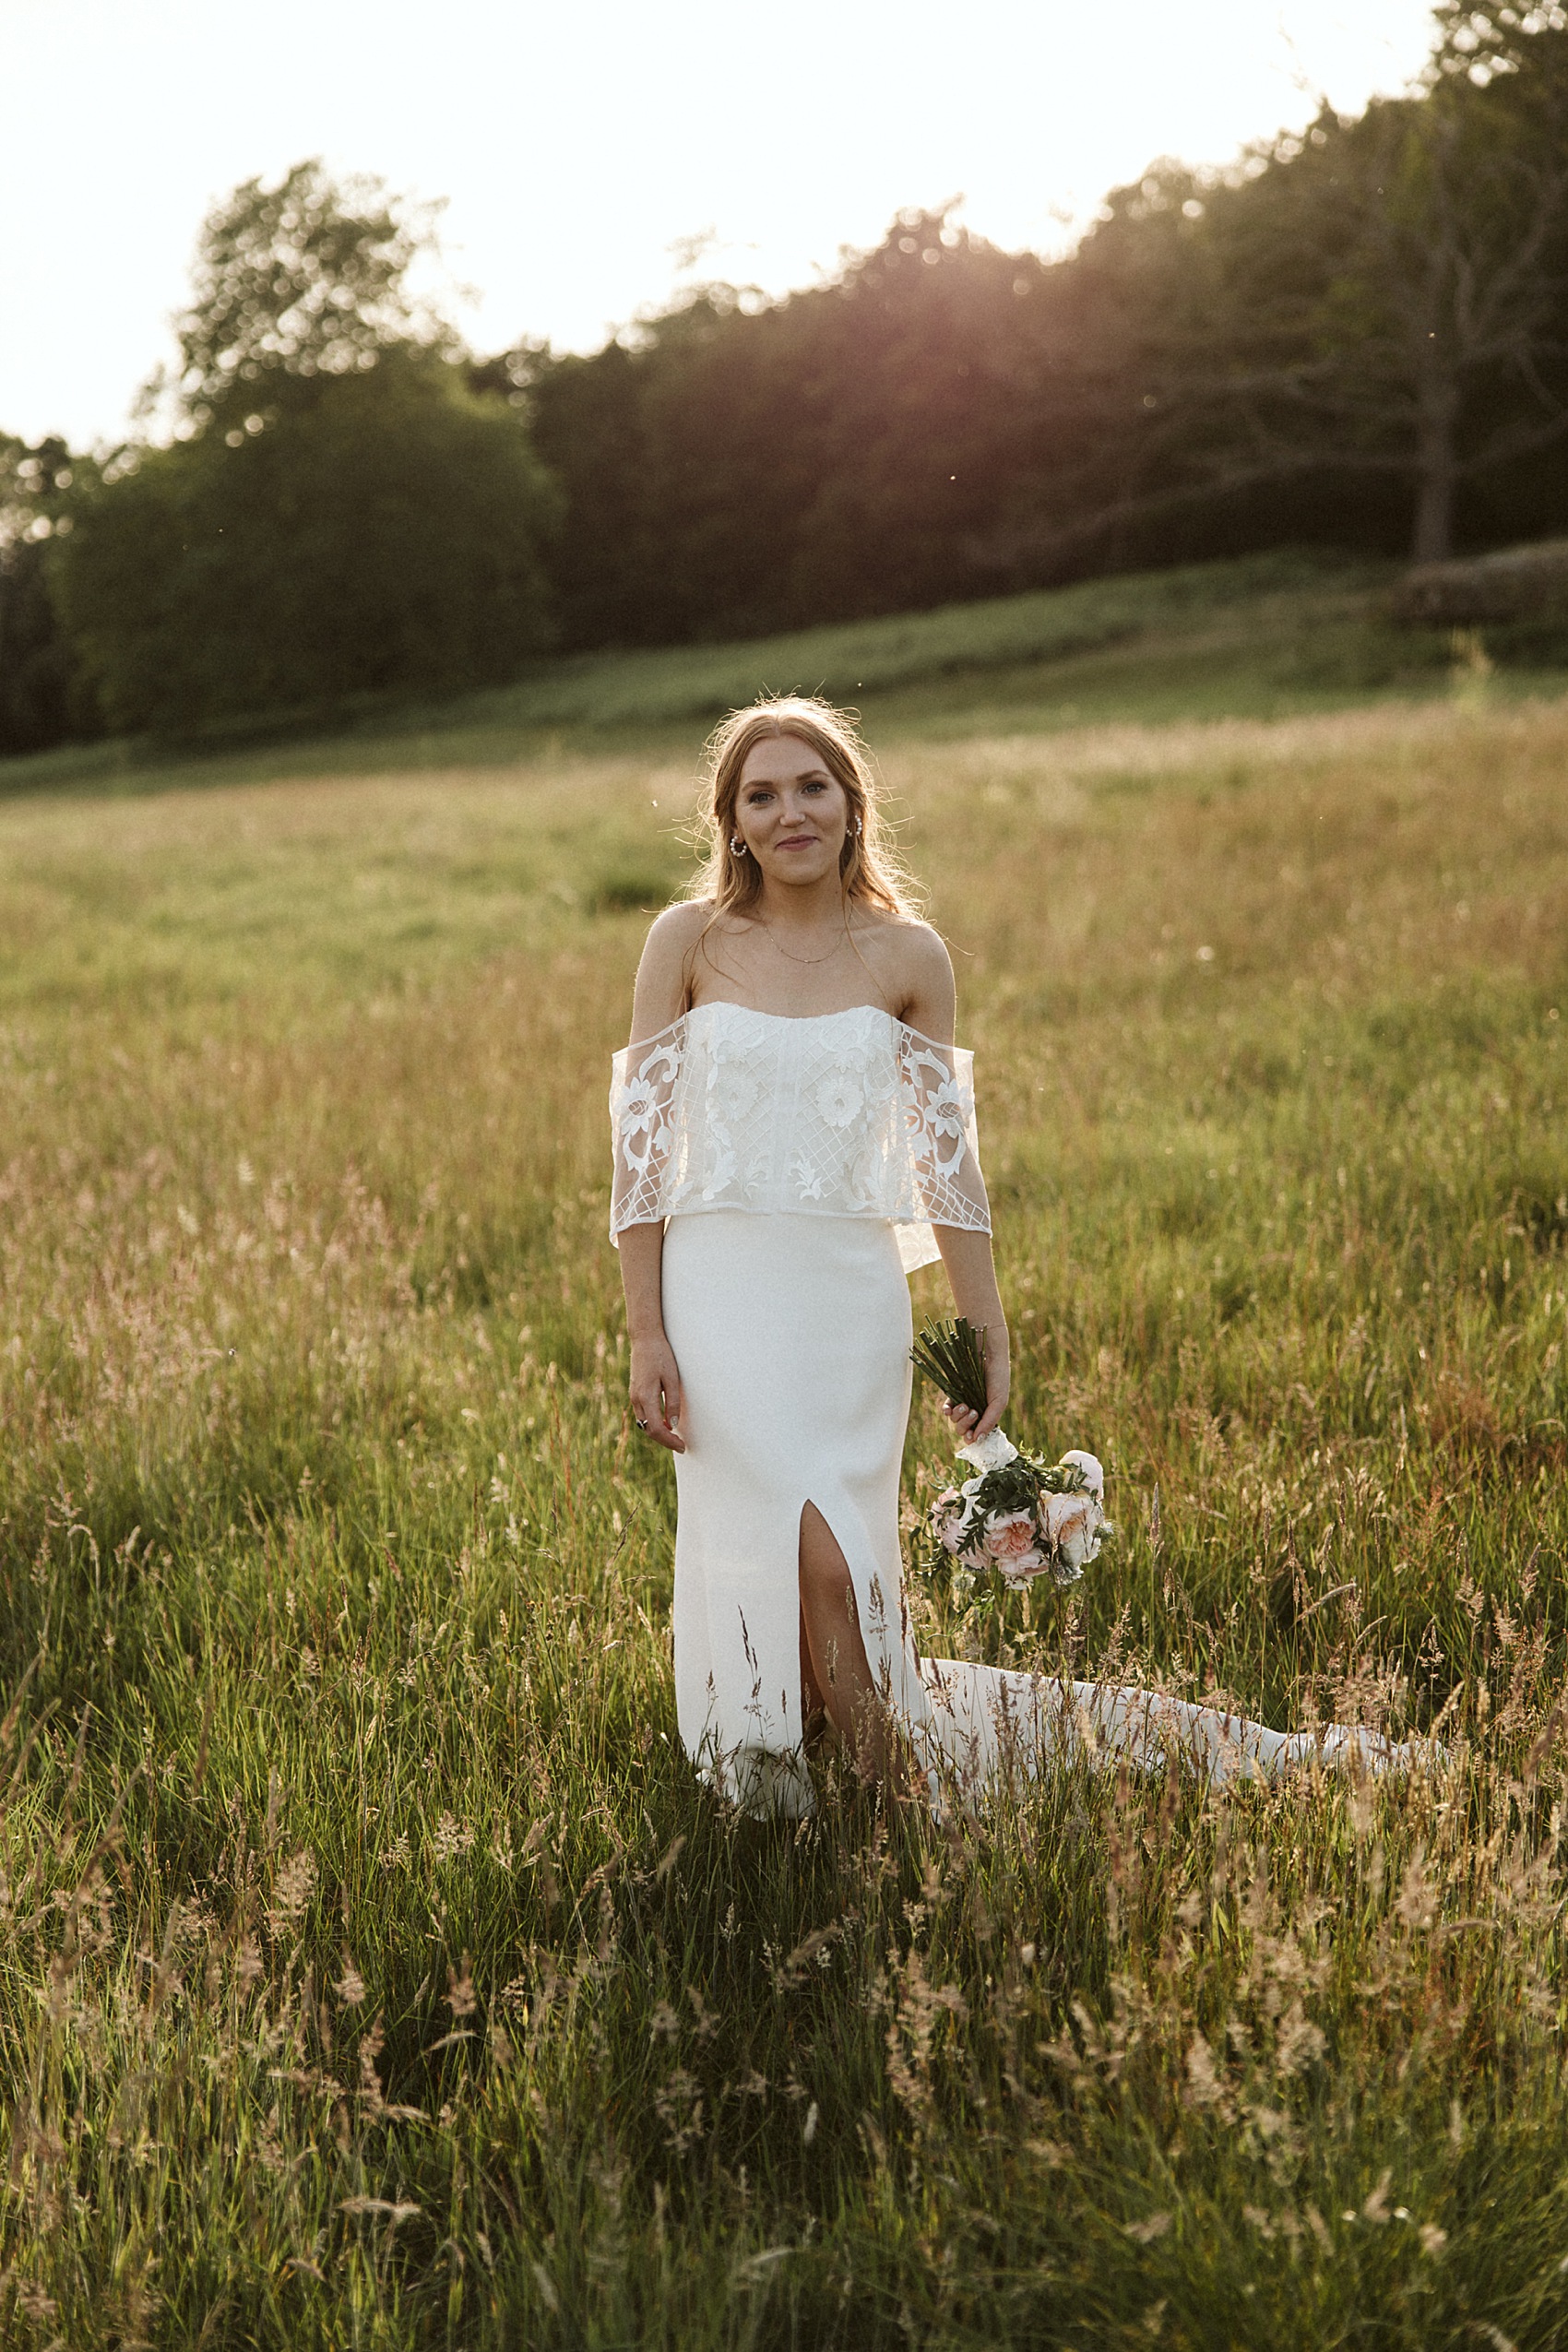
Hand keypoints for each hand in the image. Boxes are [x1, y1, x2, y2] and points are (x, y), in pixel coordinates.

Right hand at [629, 1334, 685, 1453]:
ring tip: (674, 1436)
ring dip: (658, 1433)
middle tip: (681, 1445)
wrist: (645, 1339)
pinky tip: (665, 1422)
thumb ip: (672, 1402)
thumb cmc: (661, 1356)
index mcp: (645, 1397)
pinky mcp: (635, 1392)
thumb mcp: (672, 1378)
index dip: (669, 1441)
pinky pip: (643, 1414)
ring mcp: (633, 1396)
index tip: (682, 1446)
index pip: (656, 1429)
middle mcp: (636, 1399)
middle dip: (664, 1440)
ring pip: (644, 1424)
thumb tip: (673, 1425)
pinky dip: (653, 1423)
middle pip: (648, 1430)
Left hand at [942, 1326, 1009, 1442]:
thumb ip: (989, 1422)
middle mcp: (975, 1411)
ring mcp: (963, 1402)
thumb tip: (978, 1440)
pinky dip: (947, 1411)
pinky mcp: (953, 1394)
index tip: (971, 1436)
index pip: (977, 1434)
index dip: (972, 1438)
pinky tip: (949, 1408)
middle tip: (973, 1412)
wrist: (986, 1355)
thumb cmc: (997, 1377)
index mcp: (987, 1415)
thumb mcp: (998, 1401)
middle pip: (963, 1430)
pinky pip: (947, 1408)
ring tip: (965, 1405)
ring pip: (954, 1421)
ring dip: (958, 1416)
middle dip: (965, 1425)